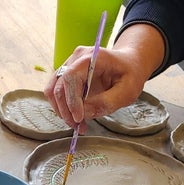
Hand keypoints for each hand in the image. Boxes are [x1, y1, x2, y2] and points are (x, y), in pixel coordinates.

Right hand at [44, 24, 165, 125]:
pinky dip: (64, 108)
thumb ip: (107, 102)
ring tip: (78, 125)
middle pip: (58, 85)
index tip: (79, 119)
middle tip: (79, 127)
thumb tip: (84, 114)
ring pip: (53, 90)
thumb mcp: (127, 91)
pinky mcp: (67, 75)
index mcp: (92, 57)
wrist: (129, 63)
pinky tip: (77, 118)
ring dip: (62, 111)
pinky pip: (57, 93)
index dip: (71, 100)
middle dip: (66, 111)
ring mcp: (69, 65)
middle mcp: (76, 58)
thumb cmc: (131, 75)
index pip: (70, 77)